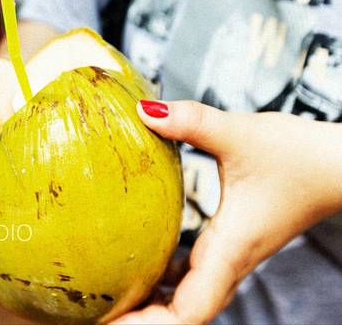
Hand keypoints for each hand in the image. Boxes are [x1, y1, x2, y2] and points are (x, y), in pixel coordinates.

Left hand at [113, 100, 341, 323]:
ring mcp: (231, 255)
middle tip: (99, 312)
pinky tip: (143, 266)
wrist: (338, 164)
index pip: (188, 311)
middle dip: (140, 321)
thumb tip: (145, 112)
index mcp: (230, 248)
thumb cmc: (302, 157)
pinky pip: (194, 275)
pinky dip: (166, 280)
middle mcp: (229, 260)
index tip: (110, 322)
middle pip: (182, 313)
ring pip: (188, 297)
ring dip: (152, 304)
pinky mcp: (232, 242)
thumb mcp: (241, 133)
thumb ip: (191, 122)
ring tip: (113, 297)